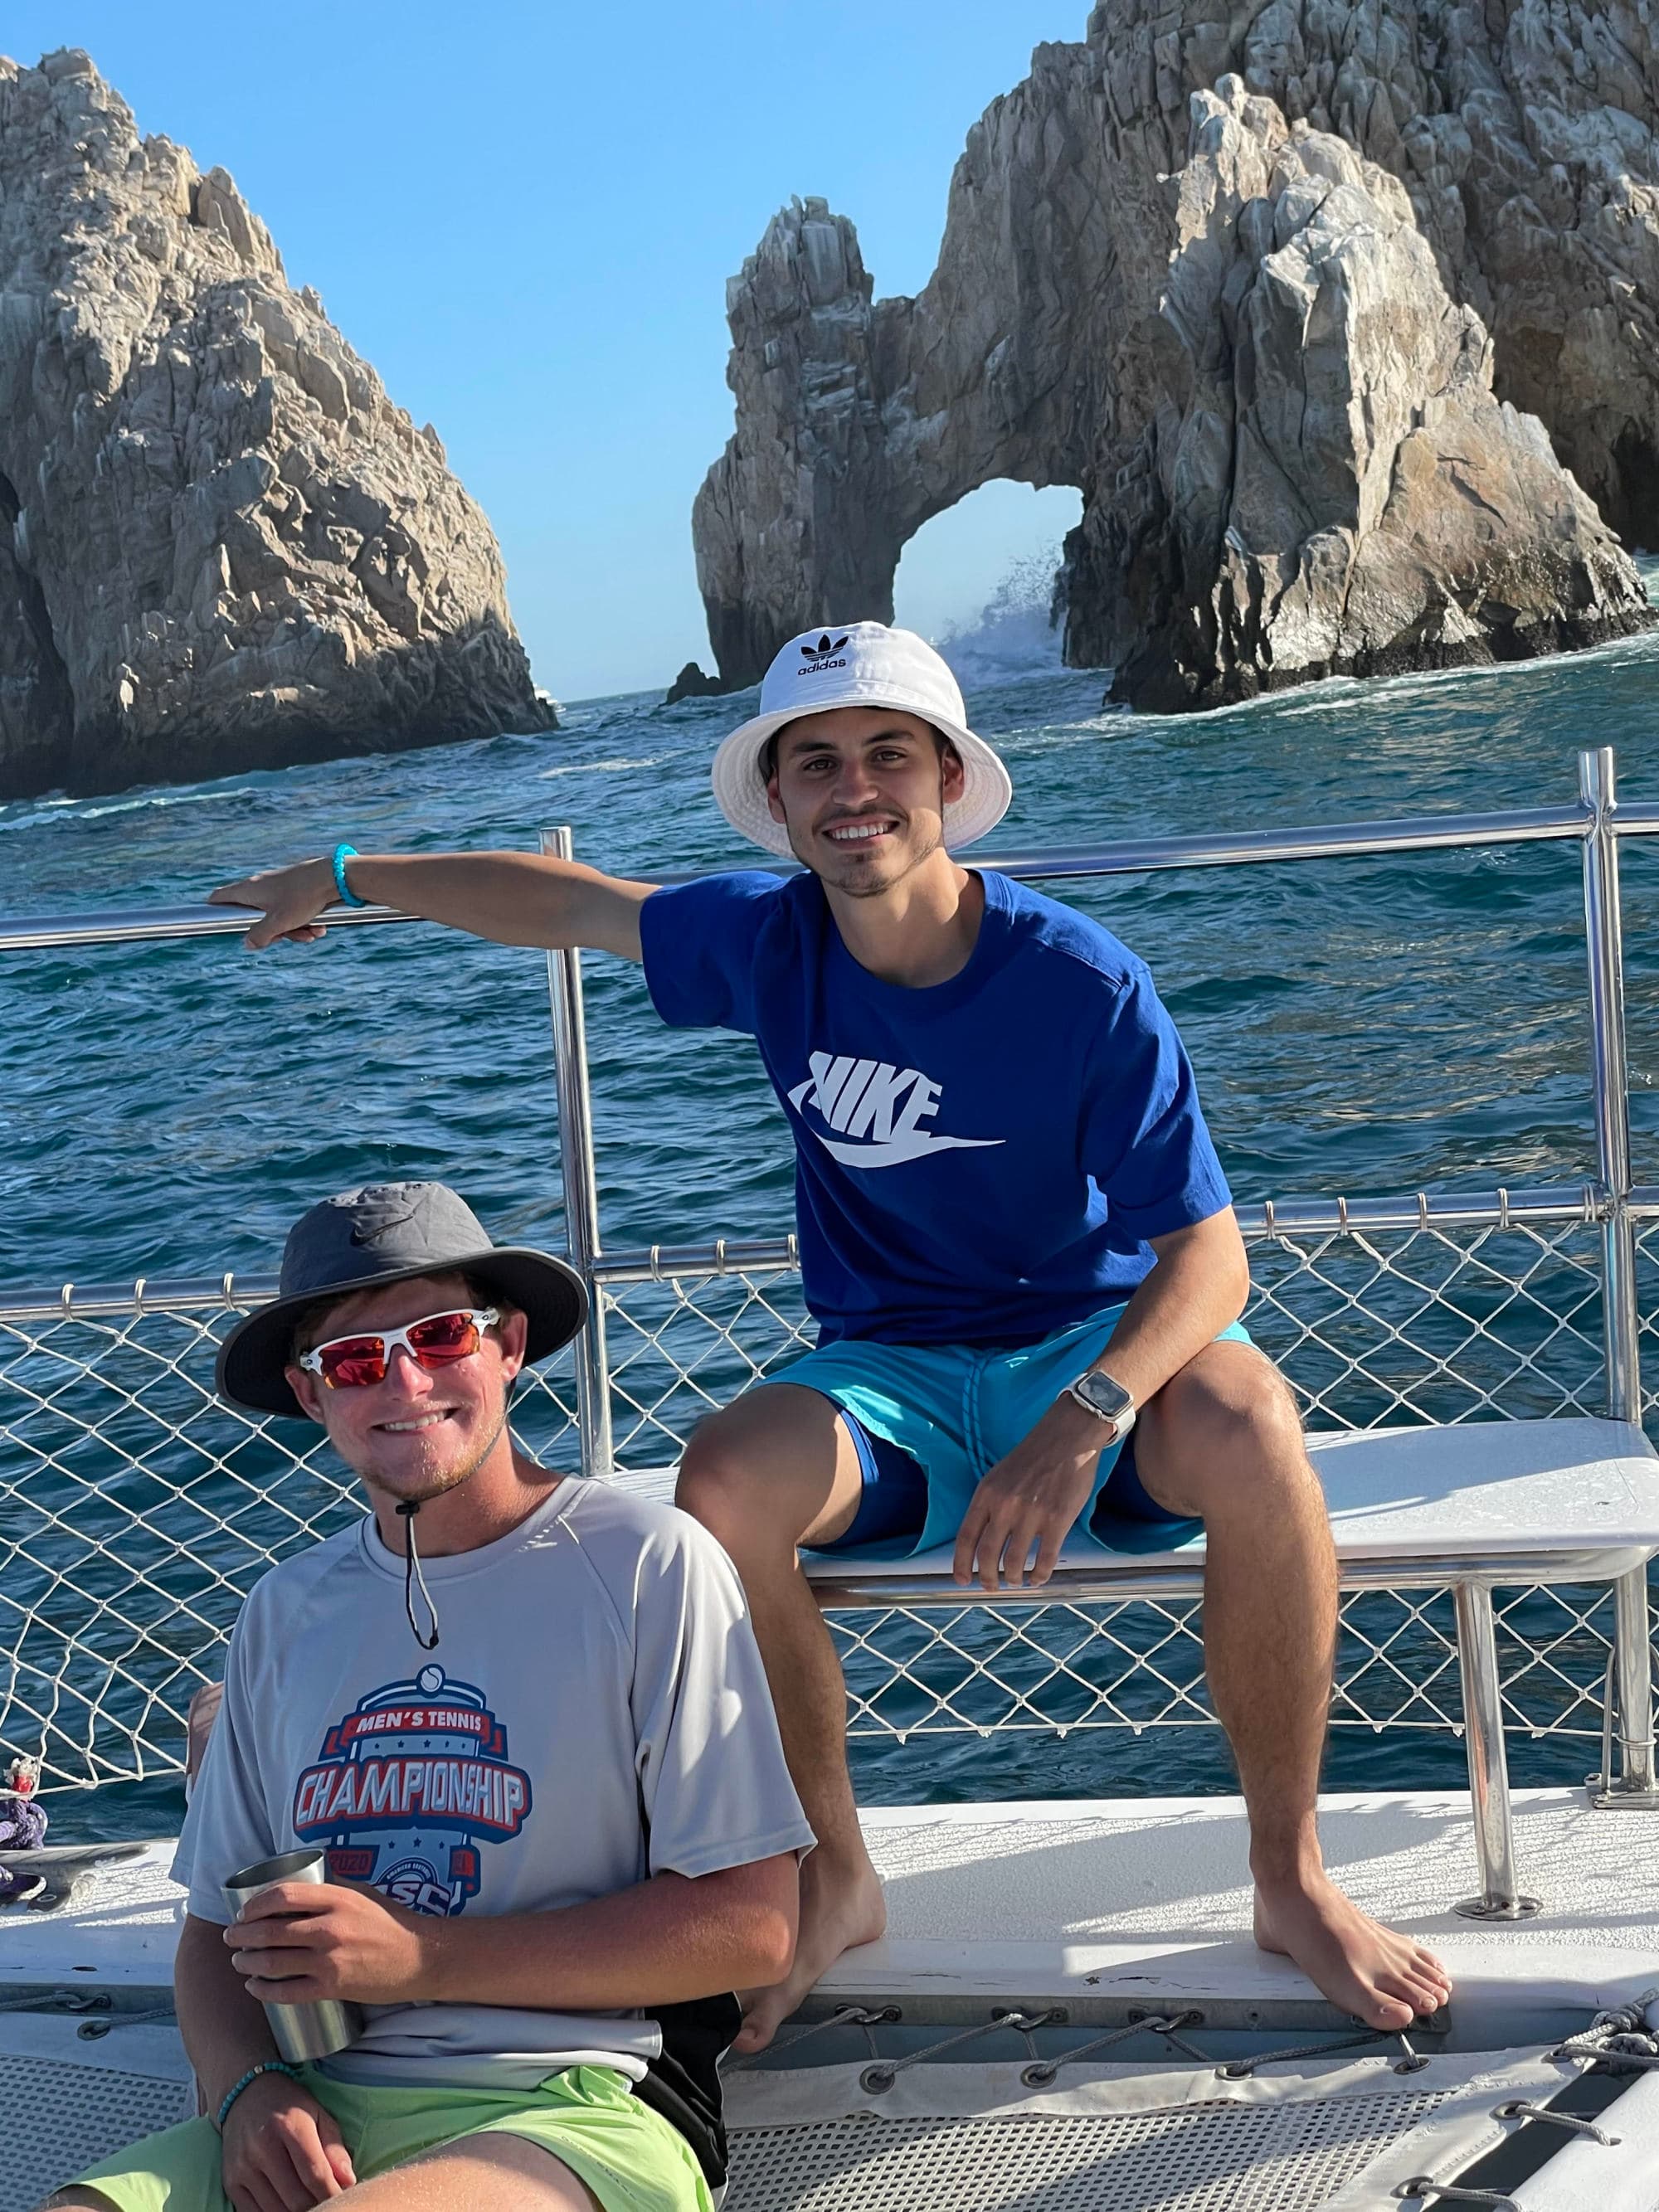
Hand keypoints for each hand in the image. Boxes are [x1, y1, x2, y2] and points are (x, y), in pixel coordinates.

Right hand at [208, 860, 336, 948]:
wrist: (335, 877)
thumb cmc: (303, 897)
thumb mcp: (279, 923)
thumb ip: (260, 935)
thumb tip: (247, 943)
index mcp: (249, 890)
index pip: (219, 898)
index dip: (214, 910)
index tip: (217, 923)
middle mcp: (260, 885)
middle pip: (253, 916)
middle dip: (271, 932)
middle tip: (286, 937)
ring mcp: (278, 886)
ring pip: (277, 916)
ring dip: (294, 930)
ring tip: (312, 933)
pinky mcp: (295, 888)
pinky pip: (293, 910)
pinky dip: (304, 921)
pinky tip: (320, 927)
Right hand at [219, 2068, 355, 2210]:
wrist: (244, 2095)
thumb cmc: (288, 2106)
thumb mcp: (317, 2114)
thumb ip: (334, 2147)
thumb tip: (348, 2181)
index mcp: (289, 2125)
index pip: (315, 2173)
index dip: (333, 2193)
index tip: (345, 2199)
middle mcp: (262, 2147)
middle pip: (296, 2198)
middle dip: (318, 2206)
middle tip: (329, 2203)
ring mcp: (243, 2168)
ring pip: (276, 2211)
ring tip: (310, 2205)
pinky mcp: (230, 2182)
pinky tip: (287, 2208)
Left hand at [227, 1880, 432, 2005]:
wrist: (418, 1957)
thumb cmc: (389, 1921)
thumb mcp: (362, 1892)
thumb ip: (330, 1887)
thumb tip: (298, 1884)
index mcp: (336, 1898)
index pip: (282, 1895)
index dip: (255, 1904)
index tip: (244, 1912)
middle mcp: (329, 1927)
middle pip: (270, 1930)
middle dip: (242, 1935)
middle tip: (232, 1937)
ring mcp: (330, 1960)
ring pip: (273, 1962)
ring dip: (247, 1962)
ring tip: (238, 1961)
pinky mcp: (332, 1987)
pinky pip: (287, 1992)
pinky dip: (264, 1990)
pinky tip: (254, 1987)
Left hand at [953, 1397, 1107, 1590]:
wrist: (1067, 1437)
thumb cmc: (1033, 1456)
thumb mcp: (998, 1475)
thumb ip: (989, 1504)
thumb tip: (981, 1539)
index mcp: (986, 1494)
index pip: (965, 1537)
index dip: (960, 1564)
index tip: (963, 1581)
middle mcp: (1004, 1506)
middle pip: (988, 1556)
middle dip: (987, 1578)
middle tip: (991, 1587)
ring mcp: (1031, 1514)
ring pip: (1014, 1562)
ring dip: (1014, 1579)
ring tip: (1017, 1582)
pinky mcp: (1057, 1520)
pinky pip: (1045, 1559)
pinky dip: (1040, 1575)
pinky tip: (1038, 1578)